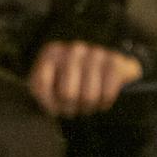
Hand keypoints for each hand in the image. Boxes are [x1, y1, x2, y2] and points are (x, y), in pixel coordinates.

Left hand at [26, 42, 141, 116]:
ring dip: (88, 106)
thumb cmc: (68, 84)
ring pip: (89, 97)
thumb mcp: (47, 87)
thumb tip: (54, 99)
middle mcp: (74, 49)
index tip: (54, 103)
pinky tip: (101, 99)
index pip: (42, 84)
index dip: (49, 102)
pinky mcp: (114, 61)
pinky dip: (104, 103)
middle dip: (71, 107)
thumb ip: (41, 91)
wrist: (106, 73)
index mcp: (52, 52)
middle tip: (73, 106)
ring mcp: (95, 53)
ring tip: (87, 102)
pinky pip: (107, 94)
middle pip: (67, 94)